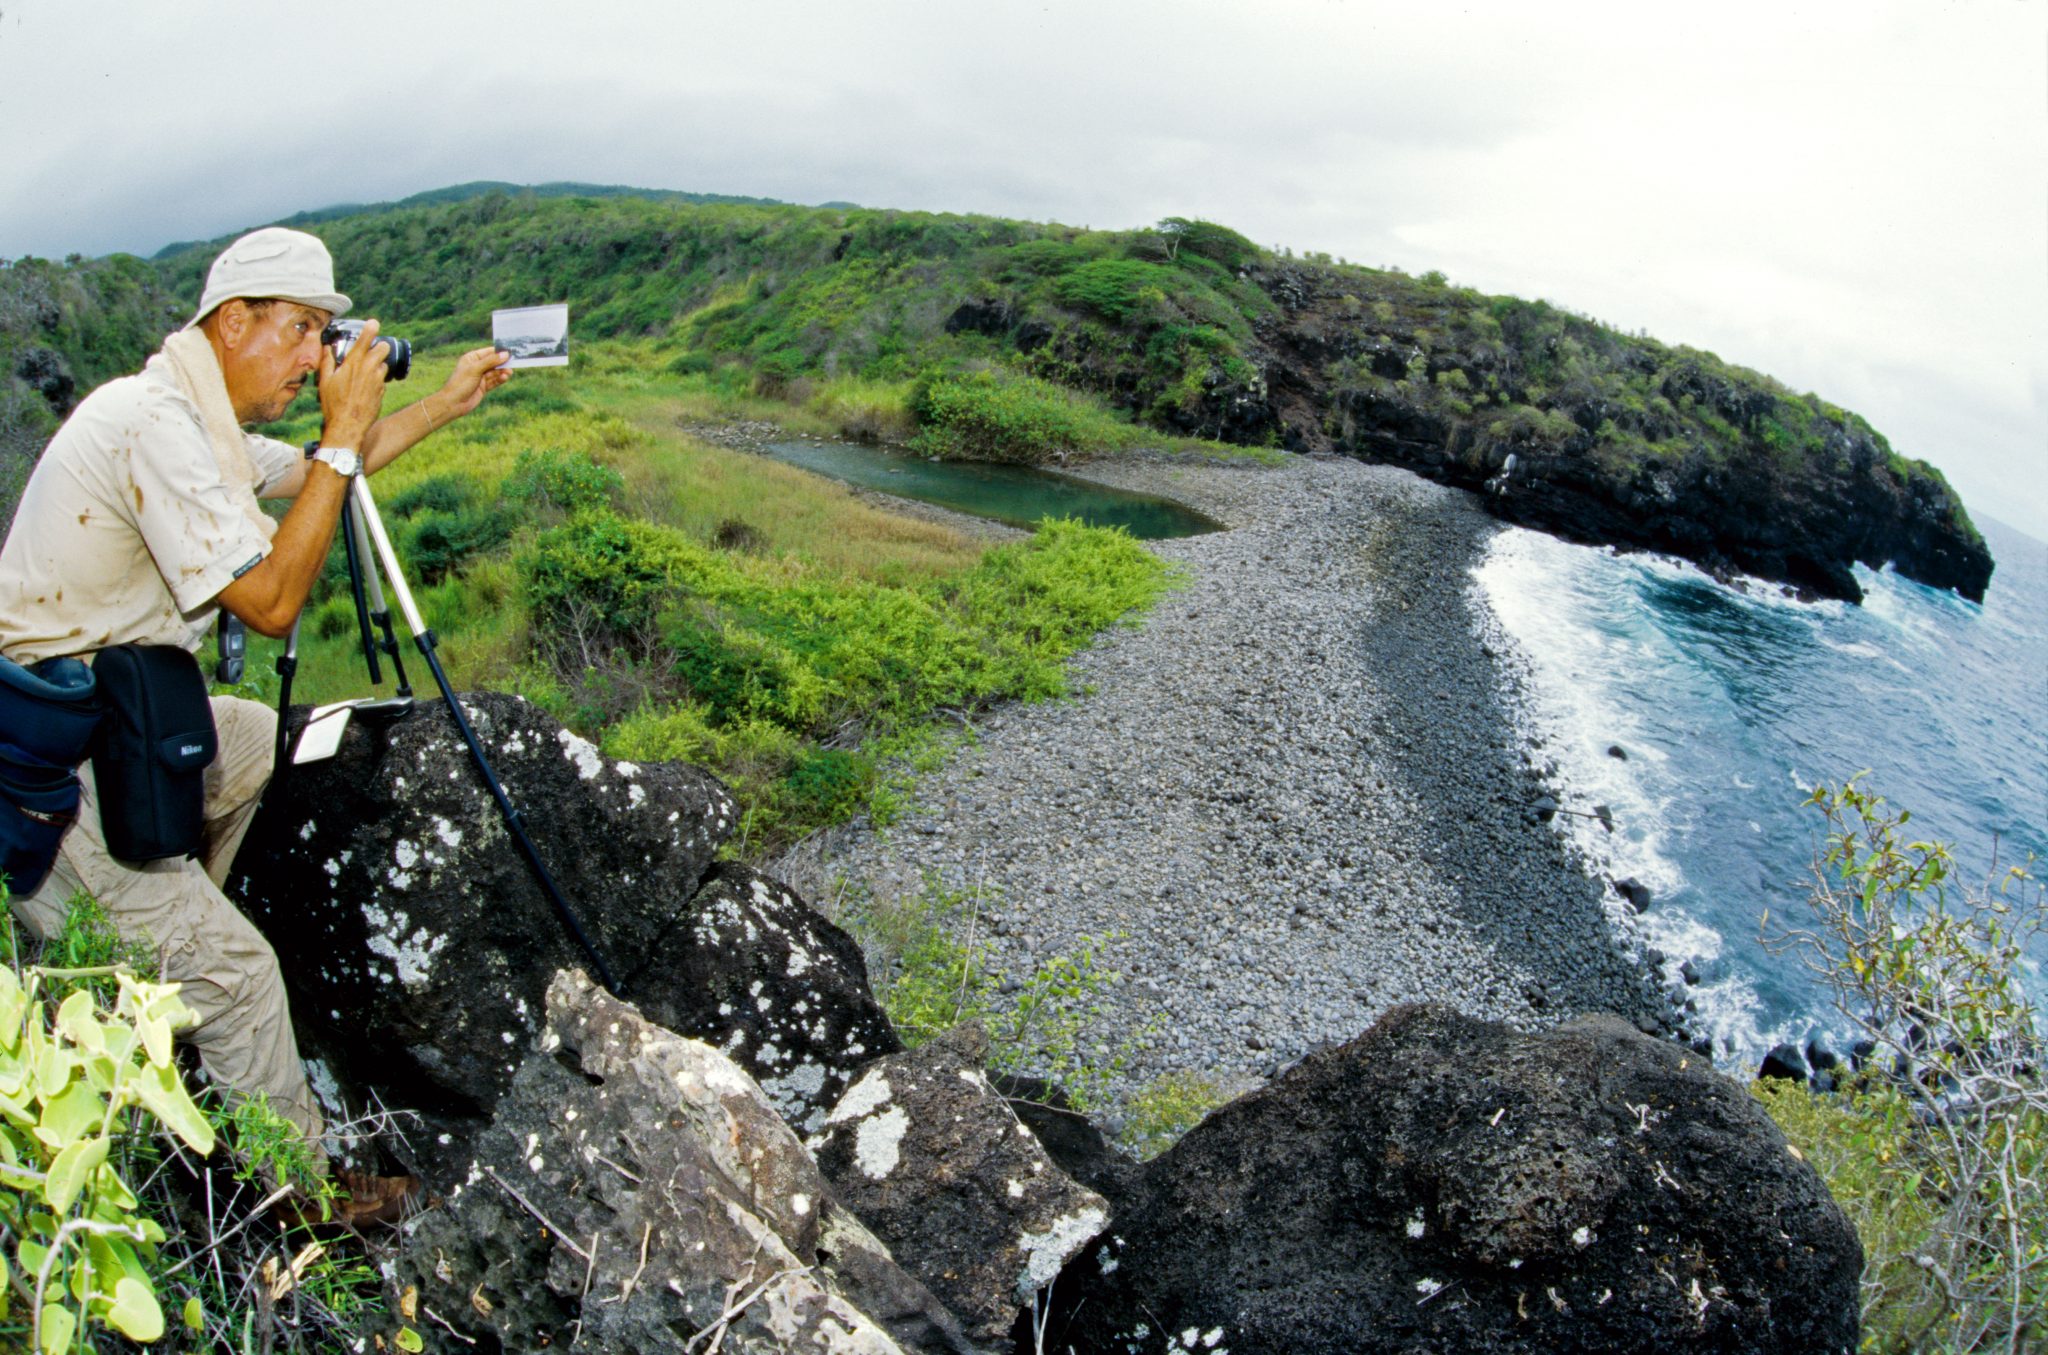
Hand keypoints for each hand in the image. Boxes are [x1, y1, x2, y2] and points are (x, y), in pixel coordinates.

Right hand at [317, 318, 390, 447]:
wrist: (348, 426)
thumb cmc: (333, 404)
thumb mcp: (324, 381)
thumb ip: (326, 362)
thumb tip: (326, 348)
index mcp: (354, 363)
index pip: (366, 339)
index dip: (371, 328)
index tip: (374, 323)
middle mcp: (369, 369)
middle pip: (384, 348)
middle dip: (379, 347)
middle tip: (370, 352)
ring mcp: (378, 381)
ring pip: (384, 365)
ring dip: (377, 366)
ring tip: (364, 374)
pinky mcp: (382, 392)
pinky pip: (381, 381)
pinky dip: (376, 380)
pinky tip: (365, 389)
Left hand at [437, 345, 513, 419]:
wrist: (453, 403)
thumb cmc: (461, 383)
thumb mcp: (476, 369)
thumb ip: (491, 361)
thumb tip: (505, 354)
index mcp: (472, 358)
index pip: (488, 352)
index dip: (499, 351)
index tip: (511, 351)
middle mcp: (476, 366)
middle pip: (494, 362)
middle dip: (503, 362)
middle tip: (514, 362)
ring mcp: (480, 377)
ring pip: (495, 372)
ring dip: (502, 372)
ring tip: (509, 372)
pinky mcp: (483, 387)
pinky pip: (494, 381)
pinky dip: (500, 379)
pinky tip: (505, 378)